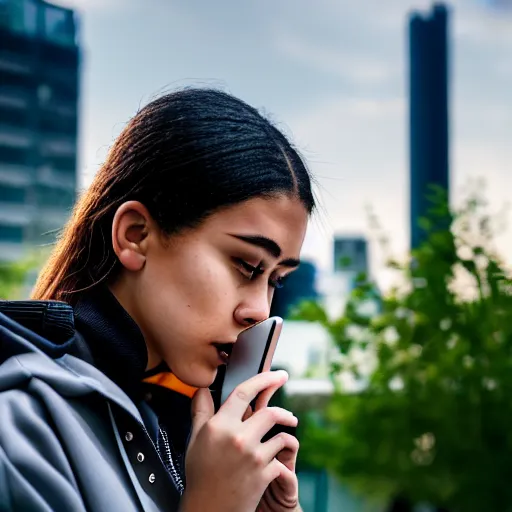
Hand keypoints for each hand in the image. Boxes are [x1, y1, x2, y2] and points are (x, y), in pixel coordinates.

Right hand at [181, 370, 297, 511]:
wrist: (208, 509)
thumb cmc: (201, 474)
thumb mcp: (196, 439)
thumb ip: (201, 411)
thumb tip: (203, 390)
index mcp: (220, 426)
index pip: (244, 393)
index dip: (264, 379)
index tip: (277, 375)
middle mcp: (238, 438)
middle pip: (270, 412)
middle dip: (284, 411)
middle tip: (289, 413)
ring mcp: (253, 456)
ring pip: (281, 435)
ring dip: (286, 434)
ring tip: (287, 433)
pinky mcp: (264, 473)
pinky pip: (281, 457)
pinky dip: (282, 457)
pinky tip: (278, 459)